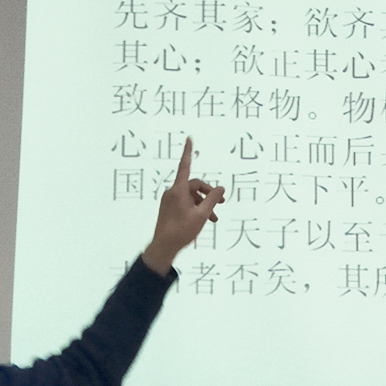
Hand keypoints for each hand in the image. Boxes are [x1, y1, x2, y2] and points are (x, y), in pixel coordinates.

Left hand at [142, 137, 224, 275]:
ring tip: (214, 218)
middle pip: (195, 185)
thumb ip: (213, 199)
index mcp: (178, 190)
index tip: (189, 139)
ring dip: (204, 204)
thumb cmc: (182, 231)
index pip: (185, 166)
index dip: (188, 152)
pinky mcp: (169, 208)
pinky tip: (205, 220)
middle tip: (222, 202)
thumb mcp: (202, 215)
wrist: (163, 247)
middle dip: (209, 193)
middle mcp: (172, 192)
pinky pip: (185, 203)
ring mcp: (170, 200)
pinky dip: (196, 208)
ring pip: (191, 196)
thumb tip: (221, 188)